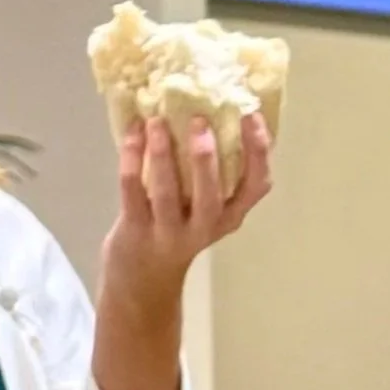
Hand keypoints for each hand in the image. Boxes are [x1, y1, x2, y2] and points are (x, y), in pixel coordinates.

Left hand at [102, 113, 272, 301]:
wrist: (142, 276)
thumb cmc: (177, 227)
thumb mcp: (204, 208)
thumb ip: (210, 174)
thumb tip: (207, 113)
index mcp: (230, 216)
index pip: (256, 185)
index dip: (258, 151)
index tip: (251, 116)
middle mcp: (205, 226)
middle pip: (212, 192)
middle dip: (205, 155)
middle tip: (198, 120)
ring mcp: (169, 231)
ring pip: (168, 190)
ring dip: (161, 153)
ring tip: (155, 121)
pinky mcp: (136, 229)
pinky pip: (133, 190)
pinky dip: (131, 159)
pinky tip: (131, 135)